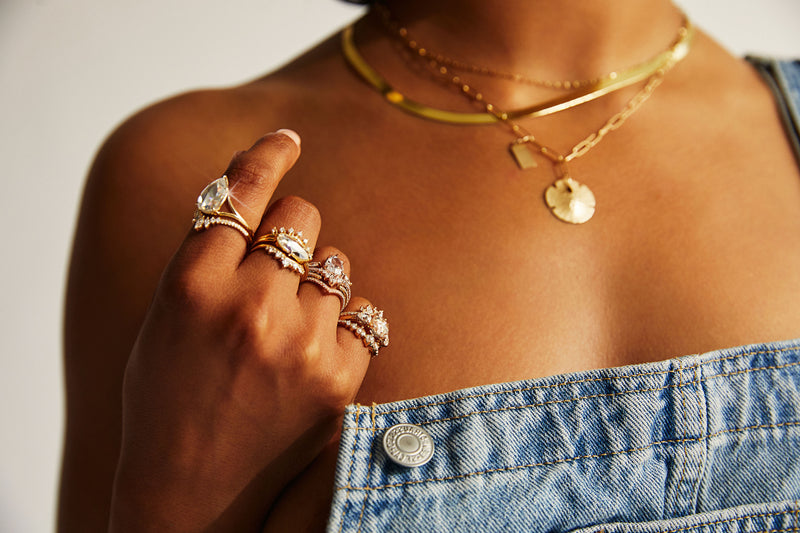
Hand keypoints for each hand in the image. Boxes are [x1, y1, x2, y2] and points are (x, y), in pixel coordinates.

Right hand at [109, 131, 375, 531]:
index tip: (288, 139)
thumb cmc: (169, 399)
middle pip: (300, 216)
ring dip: (318, 282)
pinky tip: (319, 351)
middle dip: (291, 232)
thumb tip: (255, 199)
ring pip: (337, 263)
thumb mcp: (166, 320)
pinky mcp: (339, 377)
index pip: (239, 194)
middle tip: (276, 268)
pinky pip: (365, 313)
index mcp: (190, 286)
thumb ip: (205, 260)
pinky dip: (346, 323)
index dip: (266, 156)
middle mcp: (247, 306)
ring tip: (290, 327)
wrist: (193, 492)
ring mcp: (298, 342)